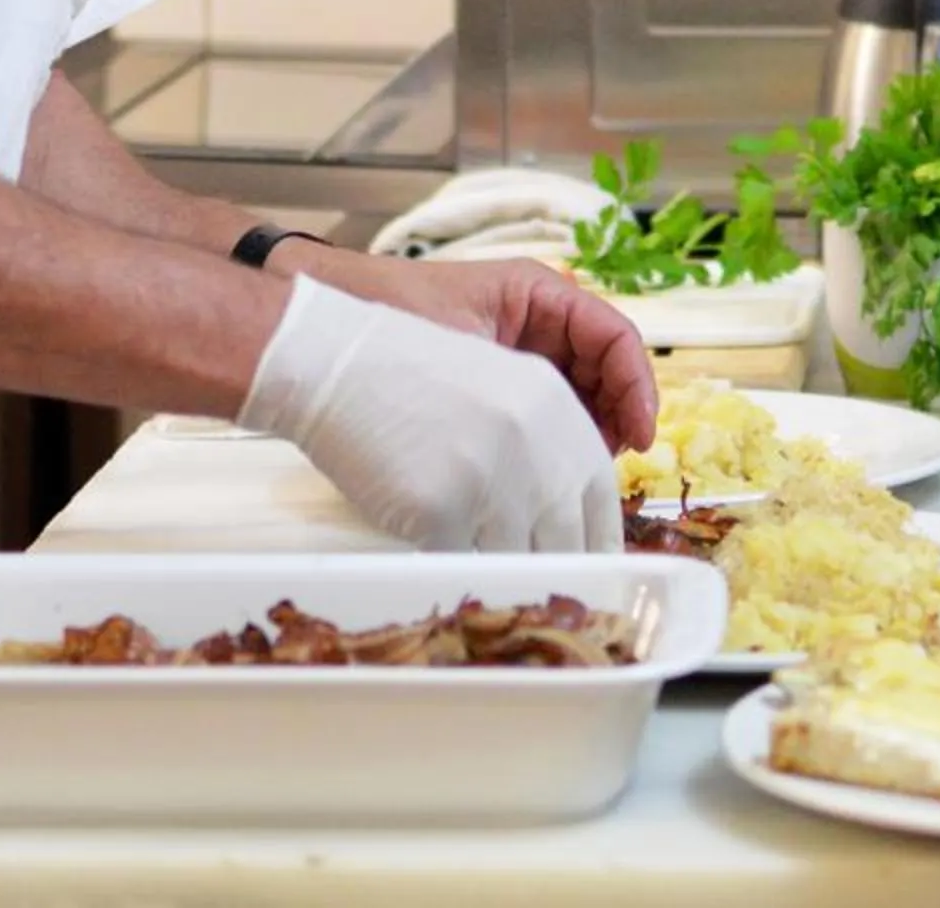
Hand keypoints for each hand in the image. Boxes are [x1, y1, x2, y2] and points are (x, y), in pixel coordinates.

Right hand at [237, 277, 623, 552]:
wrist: (339, 363)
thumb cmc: (413, 375)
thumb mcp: (504, 391)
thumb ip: (547, 449)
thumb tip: (568, 524)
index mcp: (556, 411)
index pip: (600, 498)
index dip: (595, 538)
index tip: (588, 560)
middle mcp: (534, 448)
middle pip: (565, 541)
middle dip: (549, 562)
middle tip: (533, 576)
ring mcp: (489, 483)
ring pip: (514, 560)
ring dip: (495, 561)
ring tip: (464, 535)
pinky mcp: (441, 513)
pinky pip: (459, 562)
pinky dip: (446, 556)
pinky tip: (425, 525)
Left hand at [285, 246, 657, 454]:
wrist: (320, 334)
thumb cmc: (388, 321)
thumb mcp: (467, 349)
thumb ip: (521, 392)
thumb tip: (564, 444)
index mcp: (538, 293)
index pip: (615, 336)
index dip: (637, 387)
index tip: (642, 437)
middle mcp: (534, 319)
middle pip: (605, 369)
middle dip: (617, 417)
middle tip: (610, 469)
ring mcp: (514, 352)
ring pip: (578, 395)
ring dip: (587, 435)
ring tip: (579, 476)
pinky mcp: (493, 383)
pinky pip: (541, 411)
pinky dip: (552, 442)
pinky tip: (544, 473)